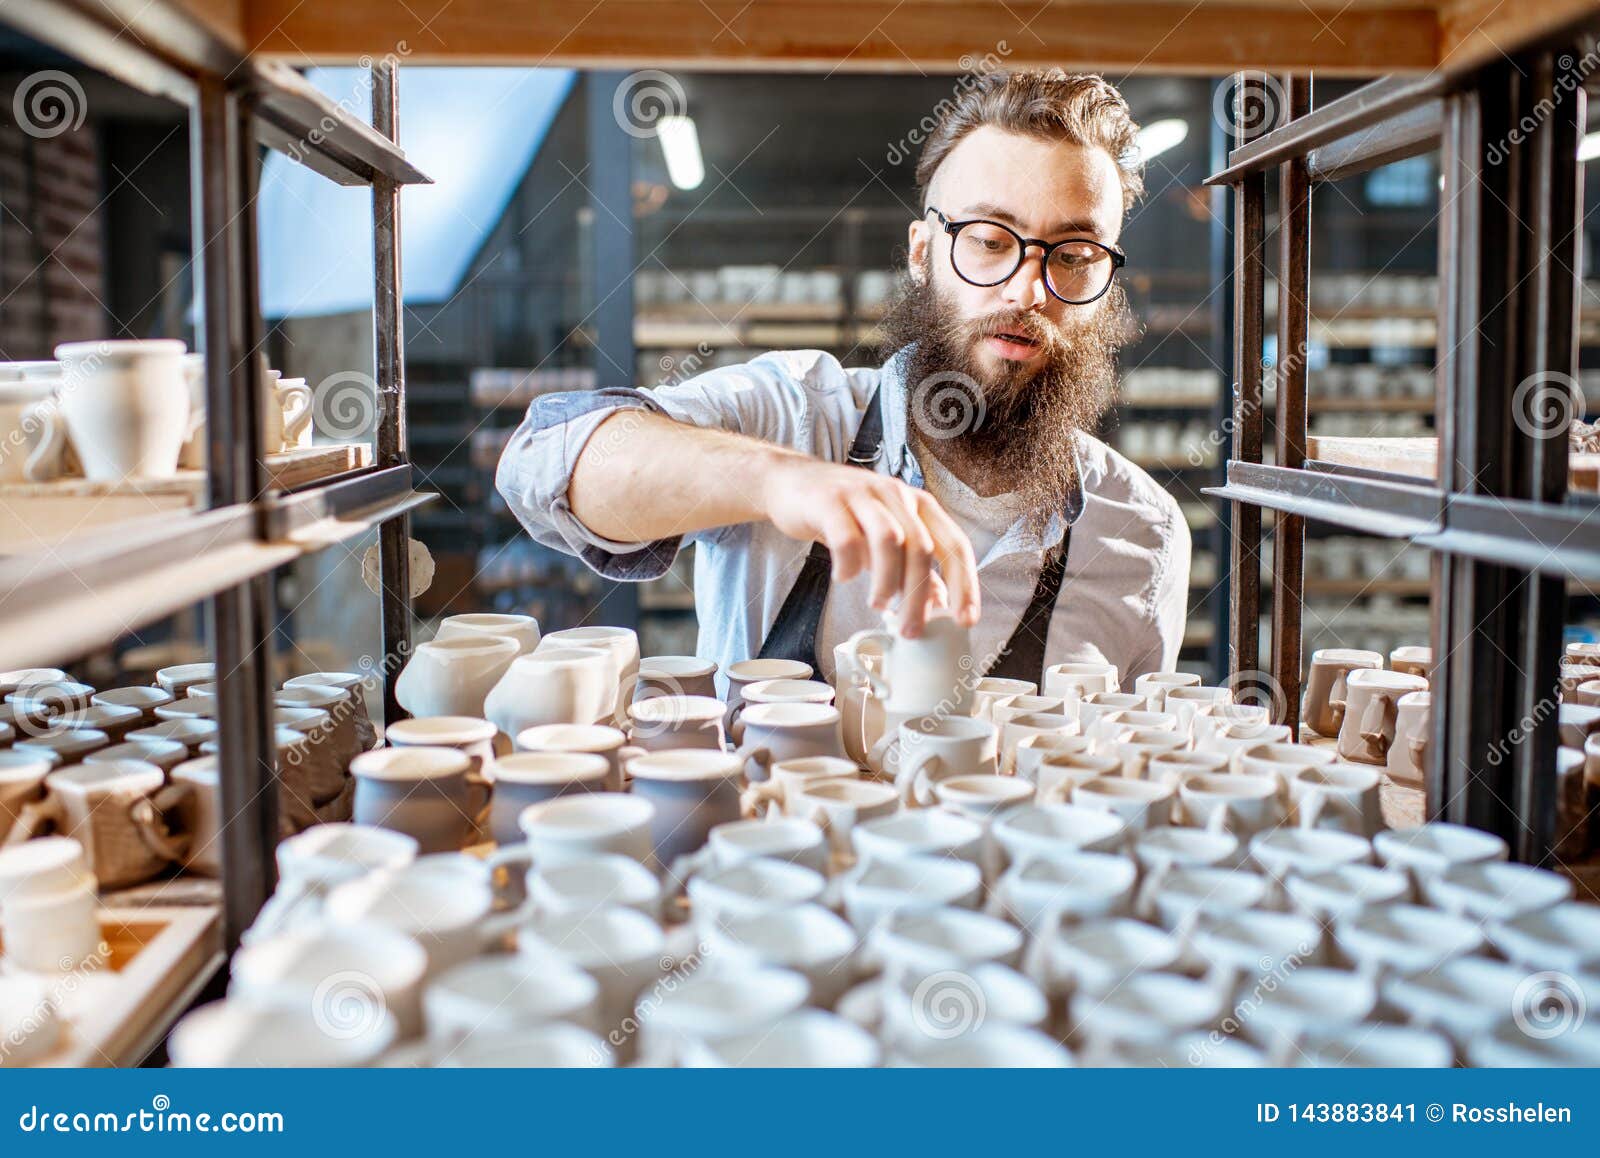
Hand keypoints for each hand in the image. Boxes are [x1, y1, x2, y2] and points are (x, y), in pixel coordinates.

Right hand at [760, 454, 979, 635]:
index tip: (965, 620)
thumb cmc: (843, 513)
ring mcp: (862, 494)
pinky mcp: (829, 501)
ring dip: (887, 582)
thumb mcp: (883, 535)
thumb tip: (938, 603)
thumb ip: (910, 565)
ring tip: (878, 605)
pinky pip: (846, 538)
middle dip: (918, 596)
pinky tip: (844, 578)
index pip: (954, 544)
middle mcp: (895, 494)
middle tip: (909, 630)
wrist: (789, 481)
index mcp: (917, 504)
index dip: (965, 584)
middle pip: (921, 548)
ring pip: (889, 541)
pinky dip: (849, 565)